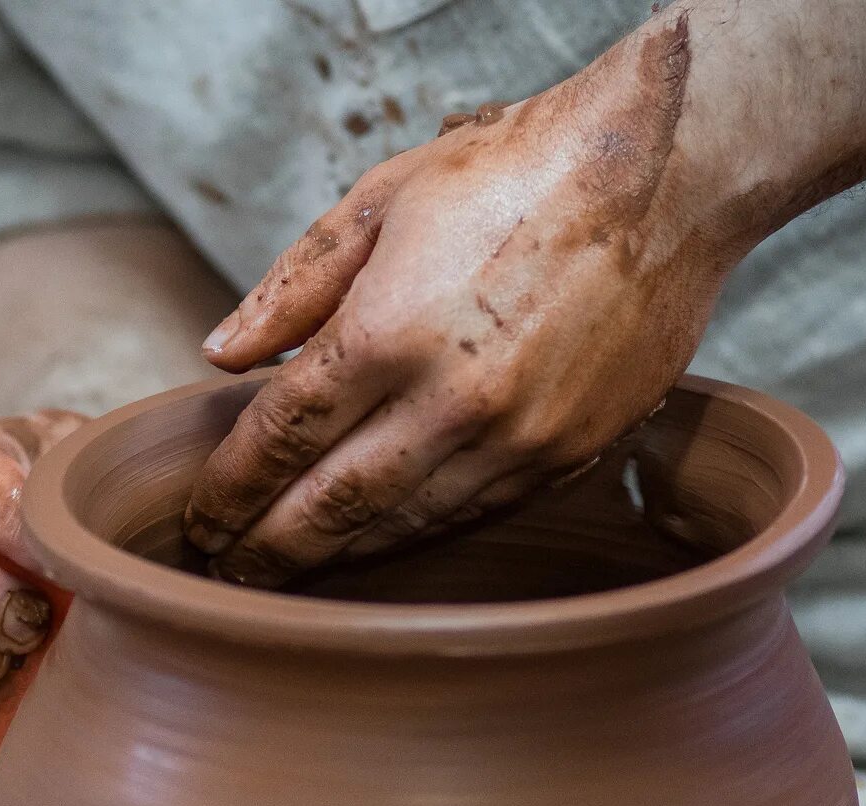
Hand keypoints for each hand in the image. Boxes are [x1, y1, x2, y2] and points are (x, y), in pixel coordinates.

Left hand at [183, 14, 750, 586]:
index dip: (231, 488)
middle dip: (267, 550)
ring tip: (291, 570)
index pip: (281, 437)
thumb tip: (220, 352)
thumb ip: (293, 285)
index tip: (202, 516)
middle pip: (332, 507)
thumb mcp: (382, 200)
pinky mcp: (569, 455)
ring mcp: (518, 439)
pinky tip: (380, 541)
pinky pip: (472, 514)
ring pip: (404, 526)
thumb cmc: (516, 172)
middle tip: (226, 574)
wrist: (664, 177)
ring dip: (337, 557)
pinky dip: (415, 534)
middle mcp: (452, 400)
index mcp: (389, 330)